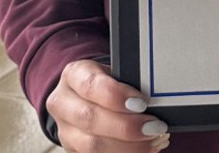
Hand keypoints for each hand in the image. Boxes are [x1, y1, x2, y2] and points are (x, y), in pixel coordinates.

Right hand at [46, 60, 170, 151]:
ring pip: (92, 145)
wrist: (87, 98)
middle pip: (90, 119)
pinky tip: (144, 150)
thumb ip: (130, 83)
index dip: (117, 96)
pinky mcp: (73, 150)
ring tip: (154, 141)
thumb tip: (155, 100)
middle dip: (126, 126)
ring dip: (128, 147)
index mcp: (73, 75)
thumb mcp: (115, 74)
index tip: (143, 103)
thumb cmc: (107, 83)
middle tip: (155, 127)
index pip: (91, 85)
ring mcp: (65, 131)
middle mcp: (63, 103)